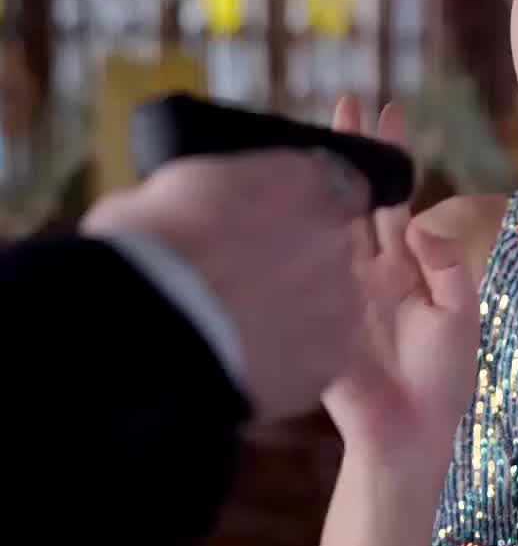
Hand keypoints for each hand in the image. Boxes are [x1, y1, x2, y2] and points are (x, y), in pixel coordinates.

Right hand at [83, 145, 365, 423]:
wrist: (156, 324)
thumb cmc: (151, 246)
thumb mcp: (173, 187)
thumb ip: (218, 194)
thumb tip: (203, 207)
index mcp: (299, 181)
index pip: (337, 184)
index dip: (307, 208)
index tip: (282, 223)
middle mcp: (332, 236)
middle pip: (328, 250)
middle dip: (297, 265)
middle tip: (247, 284)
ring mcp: (339, 301)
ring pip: (327, 307)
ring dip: (295, 316)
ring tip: (240, 329)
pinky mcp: (329, 360)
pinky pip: (313, 360)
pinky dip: (287, 364)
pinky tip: (245, 362)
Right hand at [322, 97, 478, 467]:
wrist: (406, 437)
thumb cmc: (439, 383)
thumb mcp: (460, 315)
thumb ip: (447, 265)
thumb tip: (418, 223)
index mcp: (401, 269)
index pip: (392, 201)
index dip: (389, 158)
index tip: (386, 111)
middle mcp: (364, 271)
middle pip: (353, 198)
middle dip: (347, 151)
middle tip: (342, 101)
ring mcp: (334, 288)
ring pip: (325, 221)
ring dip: (320, 178)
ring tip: (314, 132)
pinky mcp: (313, 312)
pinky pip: (305, 263)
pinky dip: (298, 229)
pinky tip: (290, 194)